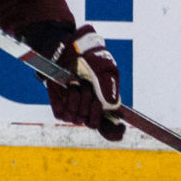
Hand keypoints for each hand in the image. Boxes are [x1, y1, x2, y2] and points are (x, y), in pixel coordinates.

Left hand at [26, 21, 123, 140]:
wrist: (69, 48)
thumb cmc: (91, 58)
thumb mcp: (105, 68)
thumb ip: (108, 85)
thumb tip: (110, 104)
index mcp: (105, 105)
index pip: (110, 129)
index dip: (114, 132)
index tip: (121, 130)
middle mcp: (90, 111)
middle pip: (91, 123)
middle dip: (91, 104)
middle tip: (89, 86)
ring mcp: (74, 110)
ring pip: (77, 118)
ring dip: (79, 98)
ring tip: (78, 82)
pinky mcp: (59, 107)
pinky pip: (62, 114)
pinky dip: (66, 99)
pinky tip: (69, 86)